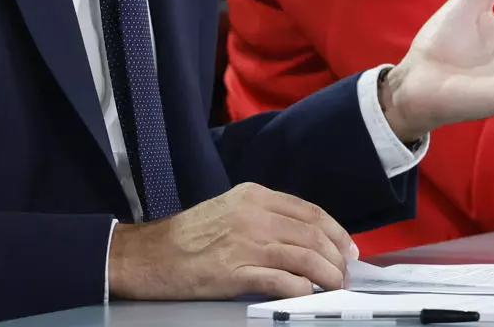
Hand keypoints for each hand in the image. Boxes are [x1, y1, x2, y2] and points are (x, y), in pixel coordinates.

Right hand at [107, 182, 355, 300]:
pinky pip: (281, 280)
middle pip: (313, 234)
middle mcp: (255, 215)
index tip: (347, 249)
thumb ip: (264, 217)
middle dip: (336, 256)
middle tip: (345, 274)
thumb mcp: (230, 211)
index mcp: (256, 197)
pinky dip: (301, 289)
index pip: (310, 212)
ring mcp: (246, 243)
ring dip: (327, 274)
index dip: (336, 232)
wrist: (146, 256)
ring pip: (304, 256)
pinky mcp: (235, 272)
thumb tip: (302, 238)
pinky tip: (308, 296)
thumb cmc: (187, 237)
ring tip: (335, 287)